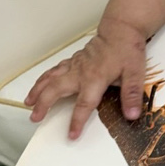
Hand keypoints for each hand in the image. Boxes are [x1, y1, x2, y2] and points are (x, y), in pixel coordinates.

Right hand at [24, 17, 147, 138]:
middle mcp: (80, 72)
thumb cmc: (127, 50)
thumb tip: (132, 114)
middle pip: (56, 90)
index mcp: (95, 78)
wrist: (121, 30)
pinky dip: (44, 78)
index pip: (84, 104)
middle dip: (43, 105)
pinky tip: (39, 85)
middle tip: (35, 118)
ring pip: (50, 78)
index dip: (77, 121)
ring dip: (37, 90)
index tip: (71, 135)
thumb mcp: (136, 73)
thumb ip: (132, 95)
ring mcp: (74, 65)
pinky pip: (54, 70)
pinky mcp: (73, 60)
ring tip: (28, 103)